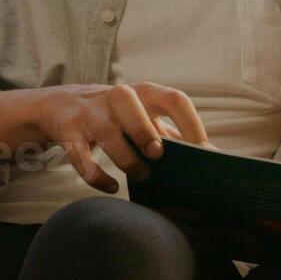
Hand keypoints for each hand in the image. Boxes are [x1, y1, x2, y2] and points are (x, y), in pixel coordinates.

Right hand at [40, 83, 208, 193]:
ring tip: (140, 174)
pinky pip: (80, 156)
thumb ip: (176, 135)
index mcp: (144, 92)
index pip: (172, 98)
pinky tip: (111, 187)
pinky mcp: (69, 132)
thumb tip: (216, 159)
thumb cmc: (120, 116)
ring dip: (125, 158)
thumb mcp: (147, 117)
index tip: (202, 150)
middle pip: (128, 100)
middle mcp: (115, 97)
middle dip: (143, 129)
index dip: (190, 122)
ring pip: (105, 132)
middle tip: (158, 154)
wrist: (64, 105)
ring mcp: (89, 113)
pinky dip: (96, 176)